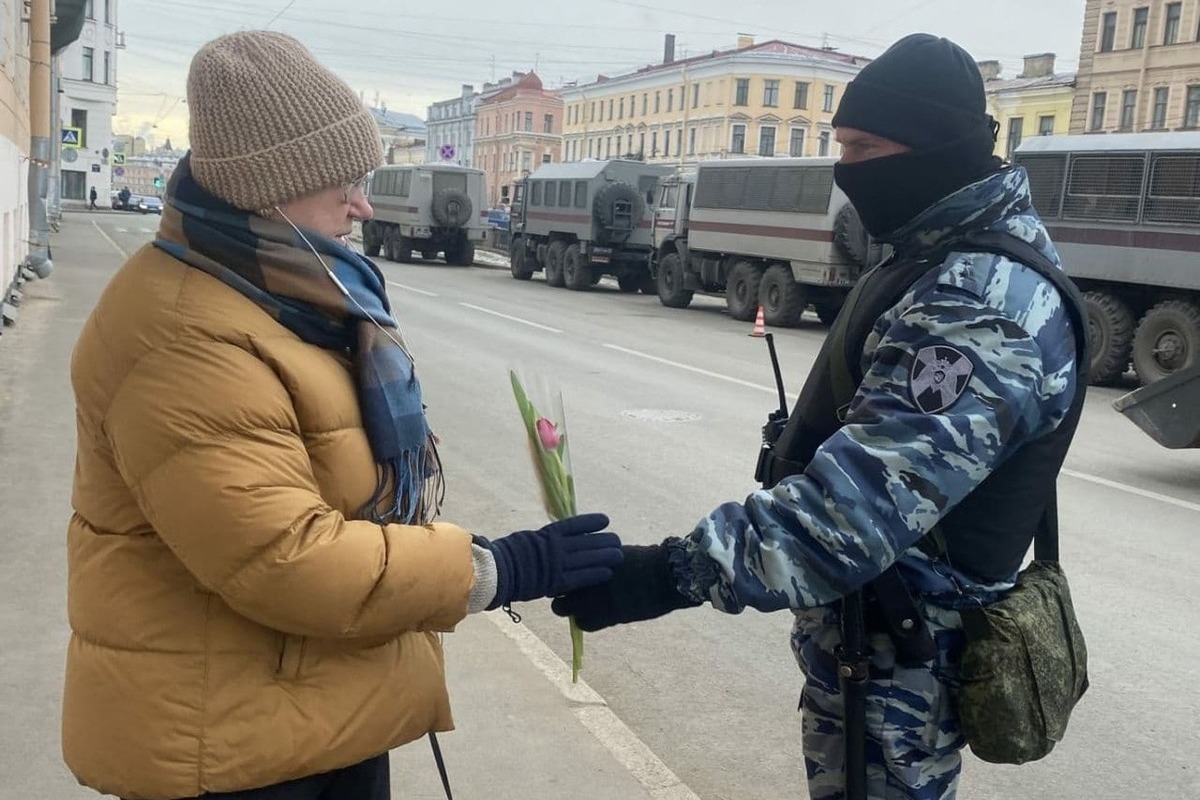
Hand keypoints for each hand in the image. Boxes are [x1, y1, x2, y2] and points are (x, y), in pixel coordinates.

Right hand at [479, 513, 622, 610]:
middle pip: (587, 541)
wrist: (495, 572)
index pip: (576, 524)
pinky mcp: (556, 582)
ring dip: (606, 556)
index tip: (605, 520)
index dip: (592, 522)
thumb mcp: (526, 539)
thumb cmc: (506, 555)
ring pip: (588, 558)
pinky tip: (607, 573)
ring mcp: (557, 564)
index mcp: (547, 534)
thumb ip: (544, 540)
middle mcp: (556, 547)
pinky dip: (595, 574)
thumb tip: (553, 538)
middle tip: (617, 540)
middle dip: (604, 541)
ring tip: (619, 555)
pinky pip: (581, 577)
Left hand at [551, 541, 701, 630]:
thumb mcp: (616, 553)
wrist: (664, 577)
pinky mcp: (602, 616)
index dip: (561, 574)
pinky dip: (586, 621)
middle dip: (560, 591)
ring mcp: (590, 598)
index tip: (566, 576)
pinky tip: (596, 617)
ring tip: (582, 607)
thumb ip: (597, 560)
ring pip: (562, 609)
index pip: (560, 568)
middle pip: (555, 587)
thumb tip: (589, 563)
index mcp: (587, 559)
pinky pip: (583, 624)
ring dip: (570, 608)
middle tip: (570, 593)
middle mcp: (583, 578)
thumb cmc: (645, 561)